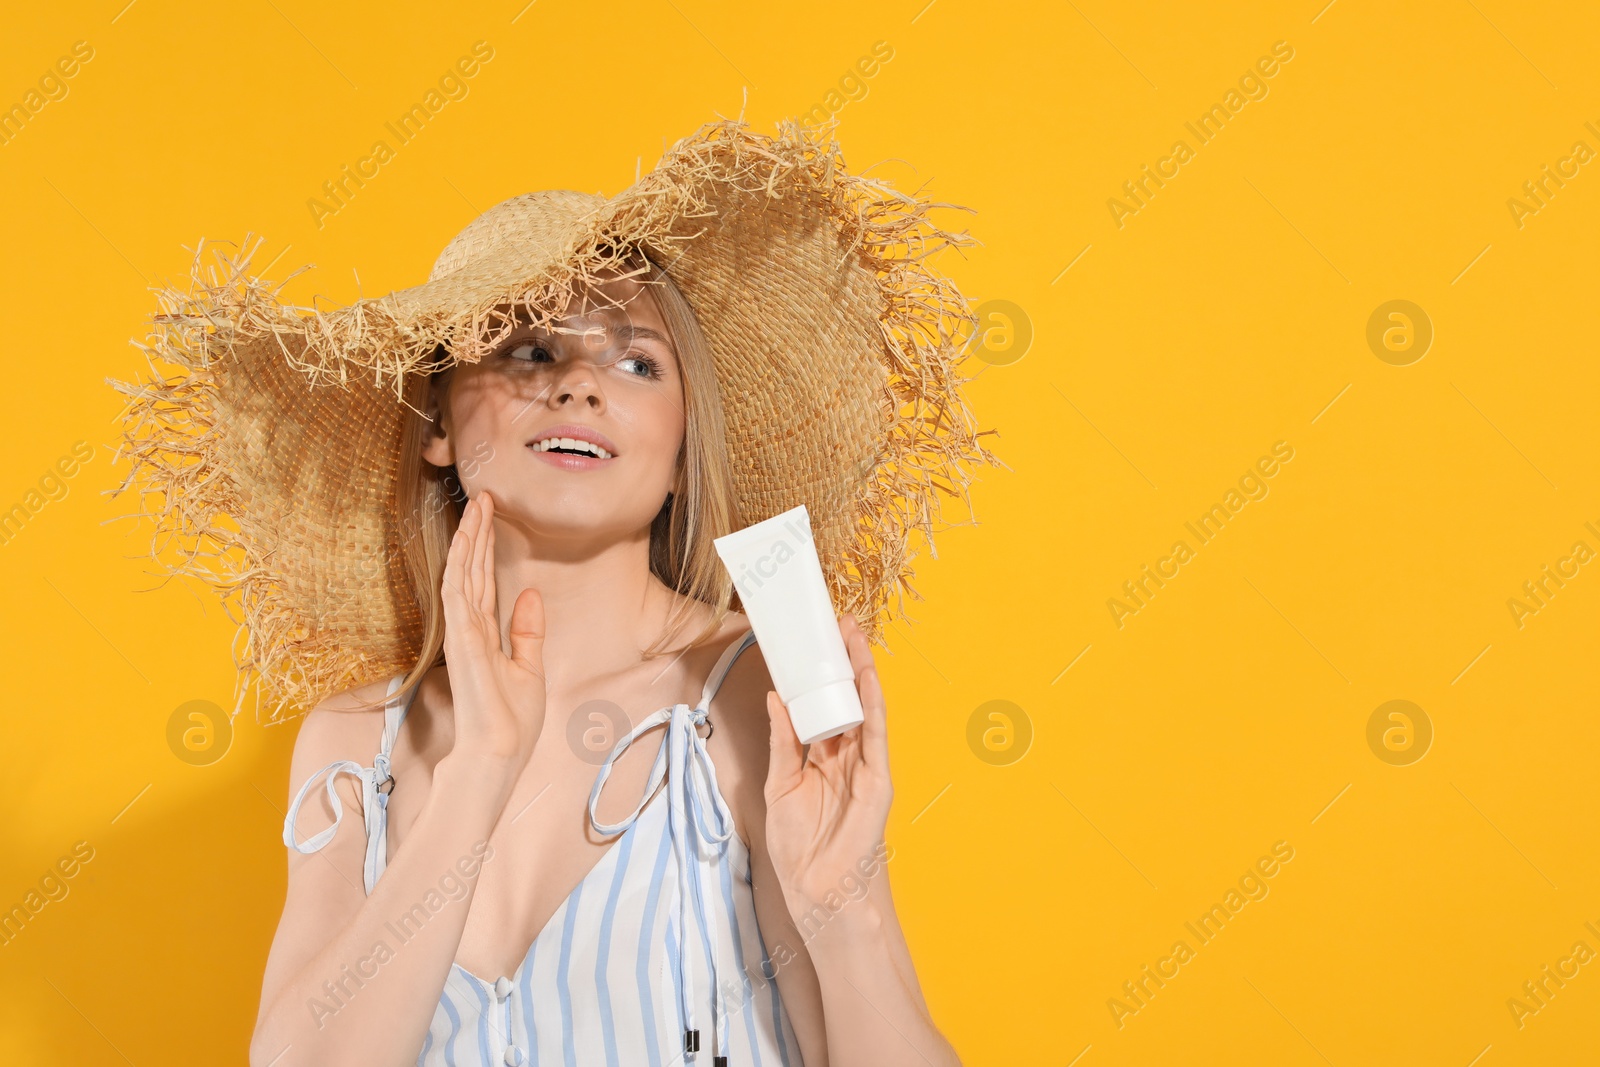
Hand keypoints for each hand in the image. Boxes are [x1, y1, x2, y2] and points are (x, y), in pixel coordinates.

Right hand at [440, 491, 546, 771]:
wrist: (498, 753)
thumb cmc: (510, 721)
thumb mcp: (529, 668)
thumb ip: (527, 631)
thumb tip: (529, 593)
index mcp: (485, 635)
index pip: (484, 581)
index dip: (486, 548)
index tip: (492, 517)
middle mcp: (470, 629)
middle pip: (472, 570)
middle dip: (477, 534)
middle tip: (484, 497)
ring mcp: (463, 633)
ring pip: (463, 574)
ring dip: (470, 540)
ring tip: (477, 507)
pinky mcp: (461, 641)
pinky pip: (458, 593)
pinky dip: (461, 564)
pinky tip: (465, 540)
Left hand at [763, 614, 893, 920]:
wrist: (816, 891)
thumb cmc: (799, 848)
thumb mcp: (779, 785)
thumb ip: (783, 742)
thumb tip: (776, 699)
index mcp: (823, 759)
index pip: (824, 706)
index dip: (820, 676)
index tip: (811, 642)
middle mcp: (847, 757)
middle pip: (847, 699)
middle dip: (843, 663)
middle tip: (836, 624)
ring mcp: (865, 766)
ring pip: (865, 708)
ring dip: (861, 671)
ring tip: (852, 636)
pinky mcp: (878, 778)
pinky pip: (877, 733)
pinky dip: (873, 703)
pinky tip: (867, 677)